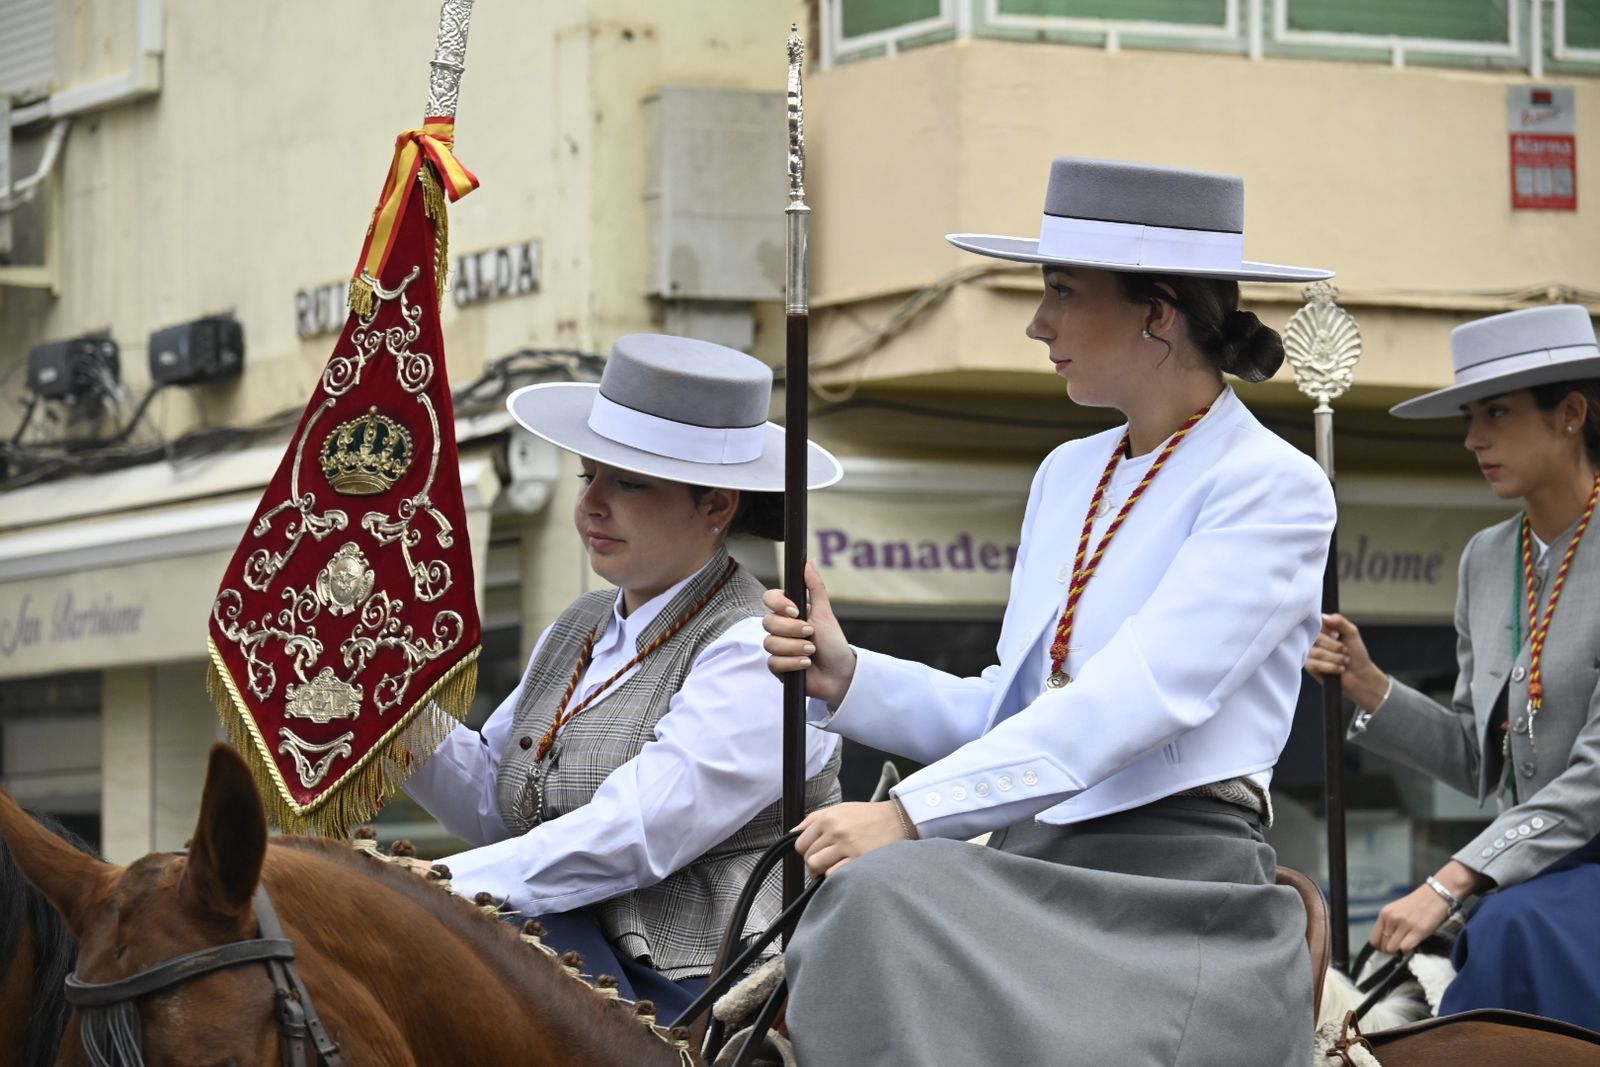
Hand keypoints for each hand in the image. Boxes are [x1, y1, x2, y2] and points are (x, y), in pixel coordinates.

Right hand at [762, 560, 856, 705]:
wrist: (840, 675)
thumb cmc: (834, 644)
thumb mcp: (825, 614)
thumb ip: (815, 588)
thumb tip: (808, 562)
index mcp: (791, 612)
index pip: (769, 598)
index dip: (778, 604)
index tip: (795, 610)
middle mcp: (781, 629)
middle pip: (767, 622)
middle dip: (791, 630)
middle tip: (810, 633)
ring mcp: (778, 648)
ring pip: (770, 643)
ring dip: (795, 648)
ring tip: (811, 651)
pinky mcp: (777, 667)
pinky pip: (773, 662)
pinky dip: (792, 663)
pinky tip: (806, 664)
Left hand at [793, 801, 909, 876]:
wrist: (899, 820)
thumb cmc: (869, 816)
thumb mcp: (841, 808)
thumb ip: (814, 819)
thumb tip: (794, 832)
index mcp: (828, 818)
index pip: (800, 843)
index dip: (806, 851)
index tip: (815, 853)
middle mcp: (835, 831)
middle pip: (808, 857)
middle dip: (814, 863)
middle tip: (826, 863)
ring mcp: (847, 846)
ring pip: (816, 866)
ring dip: (822, 871)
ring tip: (832, 868)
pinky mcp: (859, 860)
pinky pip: (833, 874)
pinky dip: (835, 875)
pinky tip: (844, 871)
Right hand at [1306, 613, 1389, 710]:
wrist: (1360, 675)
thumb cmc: (1357, 654)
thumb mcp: (1352, 633)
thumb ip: (1340, 621)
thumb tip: (1324, 617)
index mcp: (1323, 630)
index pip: (1317, 623)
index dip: (1328, 630)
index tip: (1337, 635)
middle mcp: (1314, 640)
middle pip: (1317, 638)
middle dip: (1335, 646)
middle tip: (1345, 650)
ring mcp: (1311, 653)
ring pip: (1318, 652)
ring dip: (1336, 658)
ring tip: (1344, 661)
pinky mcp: (1310, 666)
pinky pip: (1315, 664)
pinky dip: (1331, 667)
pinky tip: (1339, 669)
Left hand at [1369, 883, 1452, 954]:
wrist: (1435, 895)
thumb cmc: (1416, 904)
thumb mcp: (1396, 910)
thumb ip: (1389, 924)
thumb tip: (1385, 942)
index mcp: (1385, 913)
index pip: (1374, 938)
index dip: (1380, 946)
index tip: (1386, 948)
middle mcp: (1392, 918)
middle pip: (1384, 945)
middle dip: (1390, 949)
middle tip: (1399, 946)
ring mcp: (1405, 924)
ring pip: (1393, 948)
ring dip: (1399, 950)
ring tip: (1406, 944)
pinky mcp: (1419, 930)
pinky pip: (1406, 947)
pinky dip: (1408, 949)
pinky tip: (1413, 943)